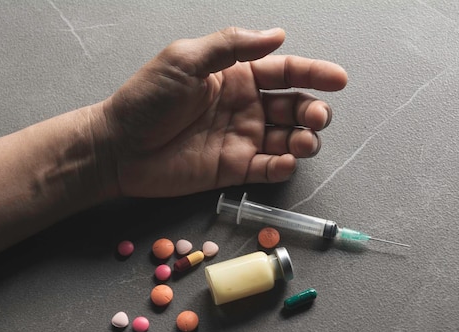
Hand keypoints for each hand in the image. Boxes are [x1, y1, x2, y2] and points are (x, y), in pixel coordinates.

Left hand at [101, 27, 347, 197]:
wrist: (119, 147)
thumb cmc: (146, 99)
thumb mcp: (185, 59)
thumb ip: (232, 46)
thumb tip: (277, 35)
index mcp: (236, 77)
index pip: (284, 72)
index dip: (314, 74)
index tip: (339, 79)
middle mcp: (245, 107)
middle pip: (294, 107)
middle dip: (314, 111)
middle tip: (317, 117)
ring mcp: (242, 139)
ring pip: (287, 139)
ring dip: (304, 140)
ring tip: (303, 141)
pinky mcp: (234, 169)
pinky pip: (267, 168)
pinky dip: (282, 166)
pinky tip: (285, 161)